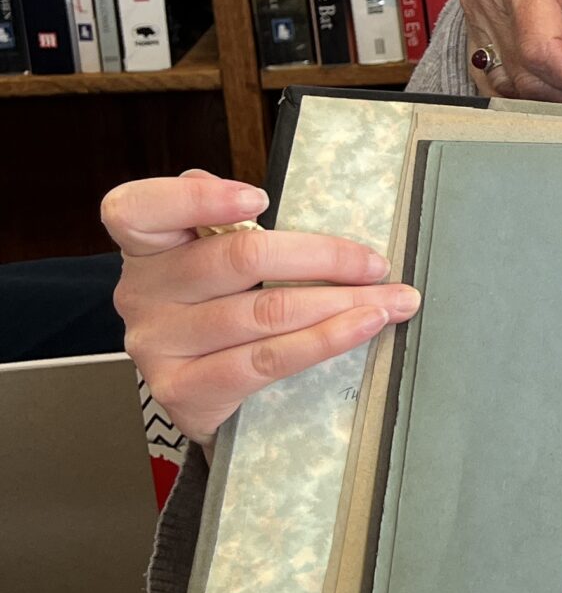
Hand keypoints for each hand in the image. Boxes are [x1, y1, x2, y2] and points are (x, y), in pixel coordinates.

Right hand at [105, 170, 421, 447]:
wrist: (203, 393)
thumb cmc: (222, 309)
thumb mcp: (219, 261)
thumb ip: (231, 226)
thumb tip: (257, 200)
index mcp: (148, 246)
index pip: (139, 209)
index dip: (196, 200)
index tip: (261, 199)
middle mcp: (142, 292)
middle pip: (239, 259)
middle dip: (325, 258)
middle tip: (378, 265)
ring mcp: (157, 344)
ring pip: (264, 312)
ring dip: (341, 303)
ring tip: (392, 301)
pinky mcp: (182, 390)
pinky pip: (265, 361)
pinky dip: (324, 340)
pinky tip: (361, 327)